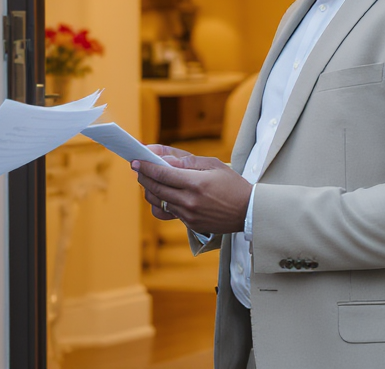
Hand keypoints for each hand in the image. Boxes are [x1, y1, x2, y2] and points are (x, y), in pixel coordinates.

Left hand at [131, 153, 251, 235]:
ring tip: (149, 180)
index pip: (162, 173)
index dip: (145, 167)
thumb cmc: (232, 184)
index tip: (135, 161)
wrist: (249, 211)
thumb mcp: (212, 165)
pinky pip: (168, 214)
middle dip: (143, 177)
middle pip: (156, 188)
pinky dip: (161, 203)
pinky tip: (162, 196)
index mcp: (195, 184)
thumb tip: (163, 159)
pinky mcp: (191, 225)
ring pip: (159, 202)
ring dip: (150, 190)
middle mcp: (189, 201)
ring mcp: (189, 216)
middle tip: (138, 169)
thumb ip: (186, 161)